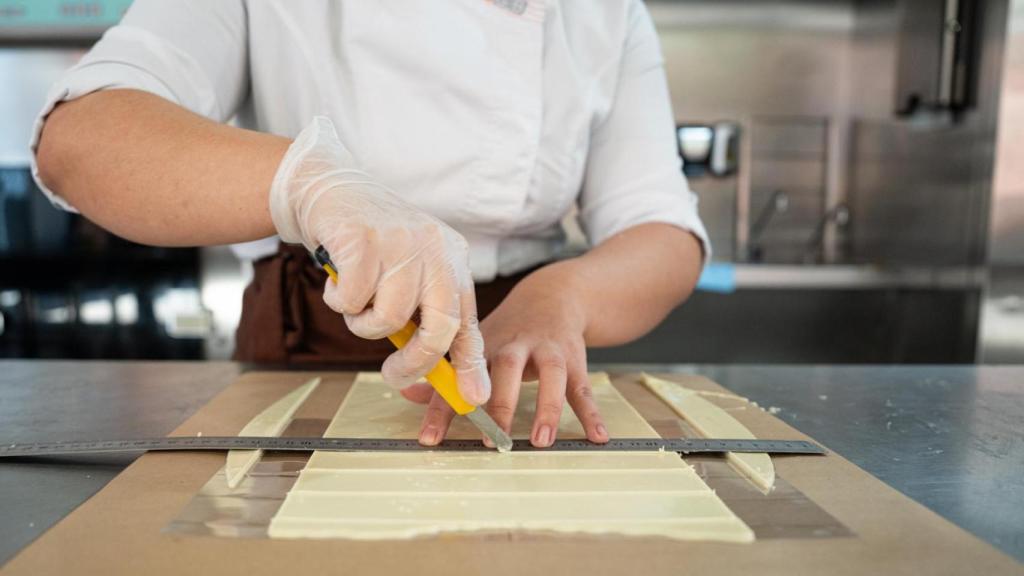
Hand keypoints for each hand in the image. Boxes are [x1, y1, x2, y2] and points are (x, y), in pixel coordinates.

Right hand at [268, 116, 489, 403]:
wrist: (331, 188)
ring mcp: (401, 242)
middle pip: (440, 325)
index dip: (471, 362)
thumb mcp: (410, 272)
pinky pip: (353, 301)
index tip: (473, 396)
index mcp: (453, 259)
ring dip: (363, 324)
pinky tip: (338, 280)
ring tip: (355, 301)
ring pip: (389, 318)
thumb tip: (443, 372)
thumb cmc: (372, 244)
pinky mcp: (364, 239)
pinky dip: (340, 302)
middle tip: (393, 374)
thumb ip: (425, 314)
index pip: (468, 320)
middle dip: (416, 362)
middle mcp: (435, 249)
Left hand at [406, 261, 608, 447]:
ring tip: (542, 440)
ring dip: (547, 407)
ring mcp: (548, 350)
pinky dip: (591, 413)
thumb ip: (446, 374)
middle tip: (494, 438)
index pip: (456, 377)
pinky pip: (583, 388)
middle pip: (506, 368)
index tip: (429, 439)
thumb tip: (406, 395)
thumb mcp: (476, 344)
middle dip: (500, 403)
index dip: (441, 408)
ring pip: (551, 375)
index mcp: (485, 344)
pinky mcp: (575, 359)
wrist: (554, 295)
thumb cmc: (508, 330)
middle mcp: (516, 345)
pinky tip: (596, 436)